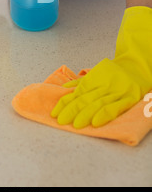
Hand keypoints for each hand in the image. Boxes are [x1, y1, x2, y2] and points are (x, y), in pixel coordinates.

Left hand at [51, 6, 151, 128]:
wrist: (136, 66)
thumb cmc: (113, 72)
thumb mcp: (96, 73)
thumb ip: (80, 82)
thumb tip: (63, 89)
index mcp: (93, 79)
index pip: (75, 93)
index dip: (64, 104)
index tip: (55, 113)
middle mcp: (103, 85)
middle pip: (85, 99)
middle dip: (72, 111)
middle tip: (62, 121)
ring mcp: (116, 91)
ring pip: (97, 103)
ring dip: (85, 115)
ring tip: (75, 125)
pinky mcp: (128, 98)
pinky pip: (115, 107)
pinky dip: (104, 115)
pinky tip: (95, 123)